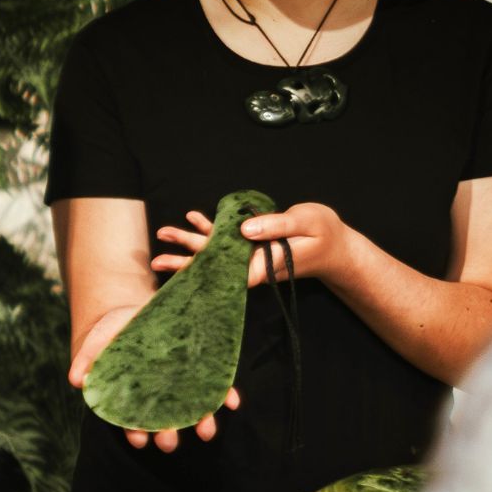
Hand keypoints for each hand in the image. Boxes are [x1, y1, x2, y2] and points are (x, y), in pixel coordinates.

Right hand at [66, 284, 241, 453]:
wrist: (143, 308)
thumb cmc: (117, 329)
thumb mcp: (99, 340)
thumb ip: (87, 360)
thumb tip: (75, 381)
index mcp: (134, 393)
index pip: (133, 419)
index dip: (135, 431)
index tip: (138, 440)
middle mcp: (161, 393)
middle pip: (165, 419)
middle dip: (167, 433)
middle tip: (168, 443)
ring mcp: (184, 383)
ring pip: (194, 408)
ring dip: (202, 422)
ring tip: (206, 432)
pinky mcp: (203, 368)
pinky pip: (218, 386)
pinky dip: (226, 396)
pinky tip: (232, 403)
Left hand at [154, 203, 353, 287]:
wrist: (336, 246)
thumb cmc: (325, 235)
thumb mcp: (305, 222)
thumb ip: (276, 225)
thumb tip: (242, 230)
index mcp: (263, 265)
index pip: (225, 273)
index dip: (200, 273)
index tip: (176, 273)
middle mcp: (253, 264)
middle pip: (213, 266)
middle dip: (184, 261)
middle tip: (155, 260)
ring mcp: (252, 256)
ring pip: (215, 252)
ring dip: (190, 242)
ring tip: (163, 234)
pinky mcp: (254, 245)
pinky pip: (227, 239)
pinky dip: (210, 227)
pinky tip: (194, 217)